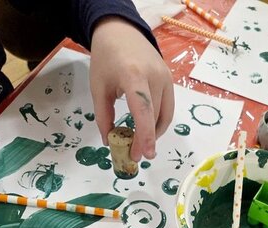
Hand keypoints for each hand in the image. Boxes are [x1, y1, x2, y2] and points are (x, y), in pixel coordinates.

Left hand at [90, 17, 174, 160]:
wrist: (121, 31)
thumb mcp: (98, 87)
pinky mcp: (170, 80)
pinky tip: (149, 129)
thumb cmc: (106, 58)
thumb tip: (109, 142)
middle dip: (147, 140)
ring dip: (155, 134)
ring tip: (142, 144)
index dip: (145, 135)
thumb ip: (103, 116)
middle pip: (155, 117)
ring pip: (165, 116)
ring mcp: (166, 78)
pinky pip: (168, 108)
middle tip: (135, 155)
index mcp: (134, 76)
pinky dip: (159, 123)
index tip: (143, 155)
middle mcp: (155, 76)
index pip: (144, 111)